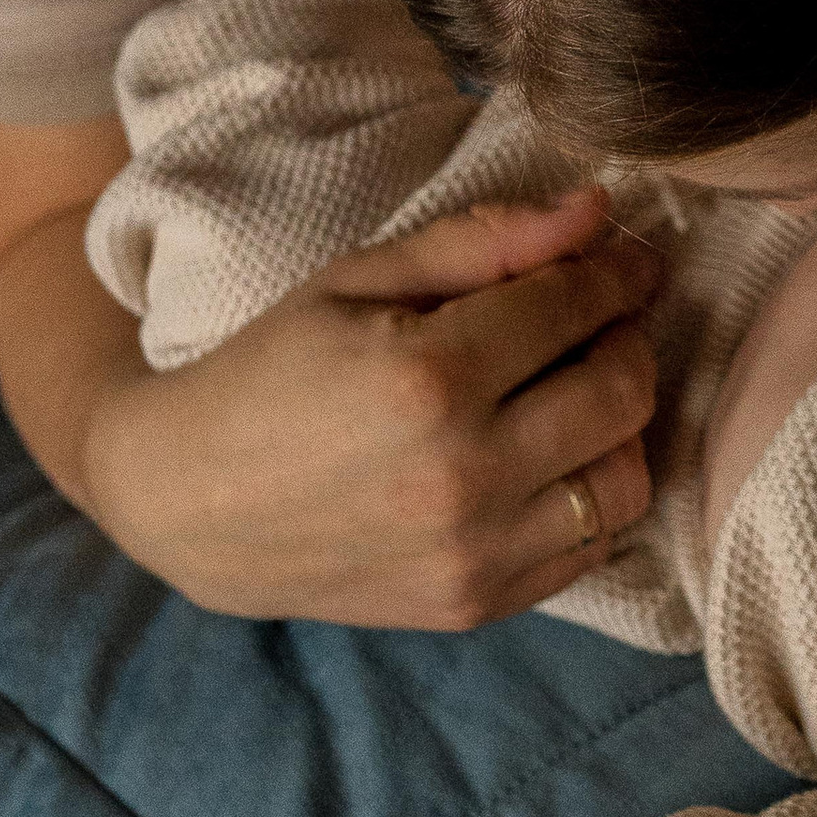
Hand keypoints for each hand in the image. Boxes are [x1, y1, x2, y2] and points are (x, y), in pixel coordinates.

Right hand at [83, 188, 661, 628]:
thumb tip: (595, 212)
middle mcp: (462, 473)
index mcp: (428, 376)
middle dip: (627, 339)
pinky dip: (590, 495)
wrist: (188, 500)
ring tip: (574, 392)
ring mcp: (472, 552)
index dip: (618, 271)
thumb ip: (483, 241)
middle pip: (623, 391)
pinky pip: (592, 547)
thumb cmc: (272, 370)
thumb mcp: (358, 279)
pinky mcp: (474, 604)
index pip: (577, 306)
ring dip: (621, 426)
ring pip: (627, 480)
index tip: (629, 258)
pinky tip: (548, 459)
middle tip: (601, 320)